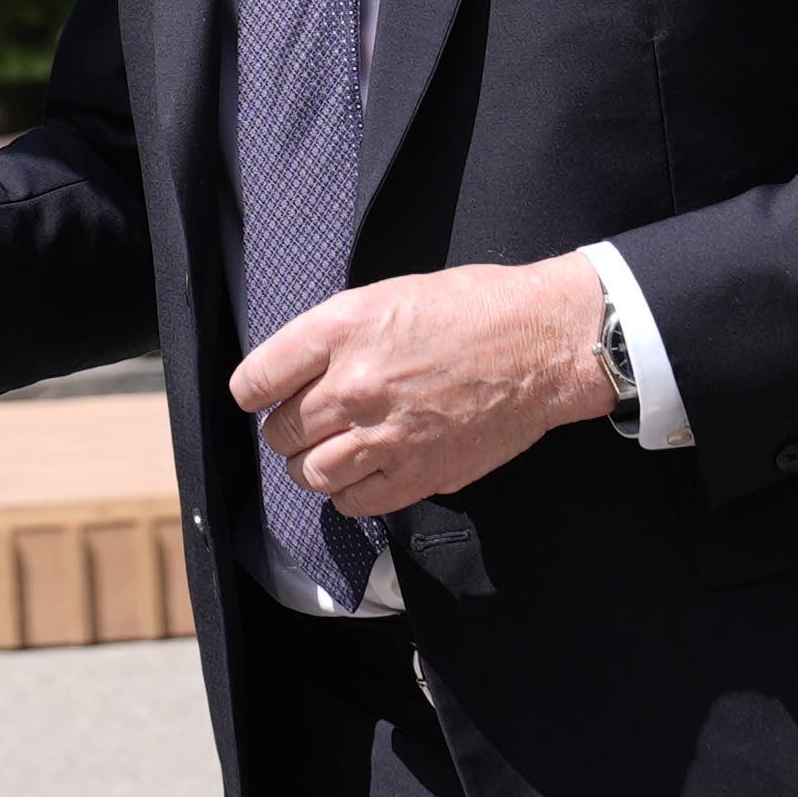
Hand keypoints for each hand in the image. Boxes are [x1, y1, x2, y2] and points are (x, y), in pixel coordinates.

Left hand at [230, 253, 609, 517]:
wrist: (543, 342)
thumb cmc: (474, 308)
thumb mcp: (389, 294)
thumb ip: (336, 335)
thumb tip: (296, 374)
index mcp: (344, 329)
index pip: (256, 380)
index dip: (254, 391)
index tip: (261, 396)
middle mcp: (356, 384)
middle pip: (280, 432)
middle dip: (289, 428)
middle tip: (311, 420)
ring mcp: (385, 435)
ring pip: (309, 474)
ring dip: (312, 465)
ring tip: (334, 450)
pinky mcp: (418, 474)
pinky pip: (352, 502)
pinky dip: (347, 493)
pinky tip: (363, 472)